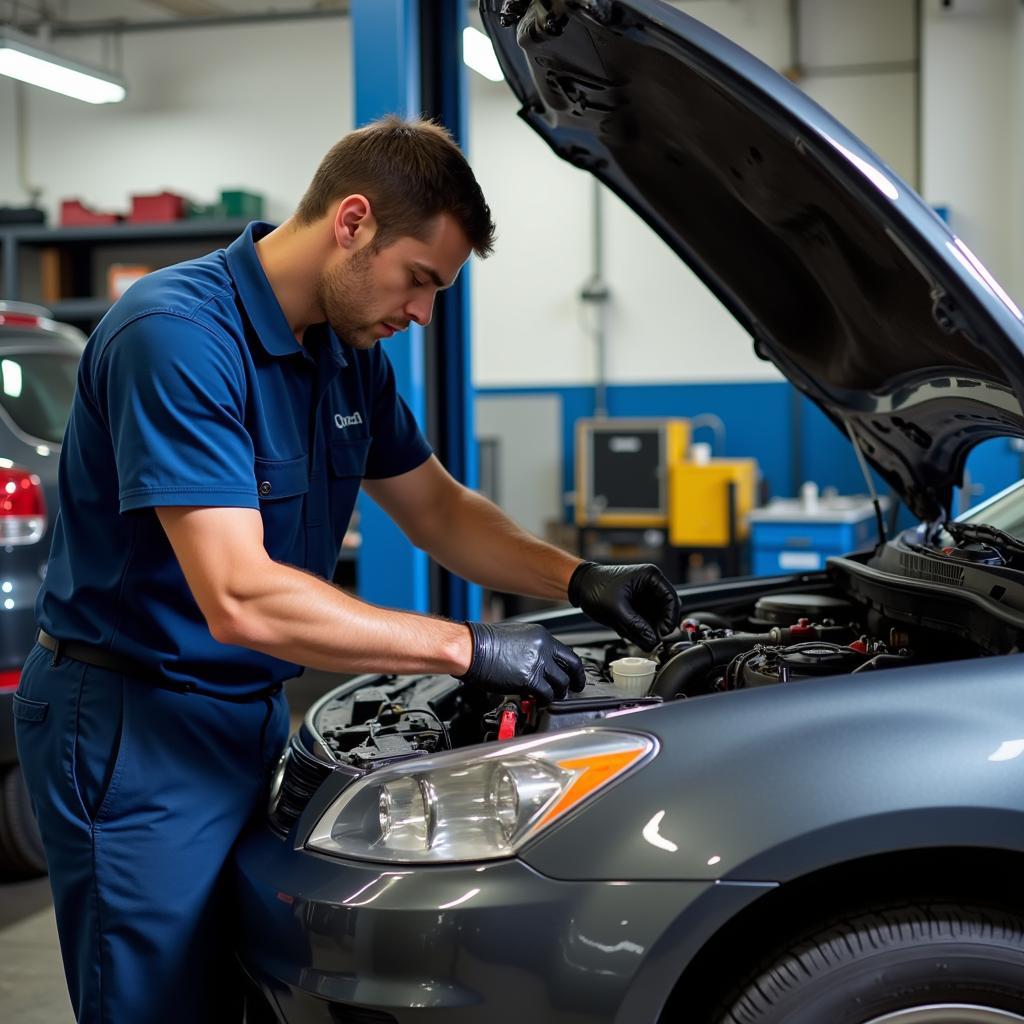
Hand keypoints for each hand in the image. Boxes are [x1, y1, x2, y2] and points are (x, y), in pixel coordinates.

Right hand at [459, 622, 585, 701]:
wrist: (471, 648)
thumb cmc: (485, 642)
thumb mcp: (516, 636)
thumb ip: (533, 648)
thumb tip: (540, 661)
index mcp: (541, 636)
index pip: (568, 654)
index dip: (575, 669)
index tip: (575, 676)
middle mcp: (542, 648)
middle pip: (570, 670)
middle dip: (573, 683)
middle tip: (571, 690)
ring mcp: (537, 663)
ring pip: (560, 684)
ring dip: (556, 694)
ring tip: (548, 697)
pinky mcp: (528, 679)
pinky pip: (546, 694)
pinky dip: (544, 701)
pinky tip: (537, 701)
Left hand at [568, 562, 679, 648]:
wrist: (579, 586)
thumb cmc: (595, 587)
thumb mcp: (617, 609)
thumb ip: (637, 626)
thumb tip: (653, 641)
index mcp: (650, 576)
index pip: (672, 599)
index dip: (670, 618)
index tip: (663, 632)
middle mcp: (650, 585)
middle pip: (666, 610)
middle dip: (658, 626)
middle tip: (652, 639)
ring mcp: (644, 596)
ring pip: (656, 618)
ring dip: (648, 629)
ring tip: (634, 634)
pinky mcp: (637, 606)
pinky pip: (645, 621)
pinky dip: (640, 629)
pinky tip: (628, 632)